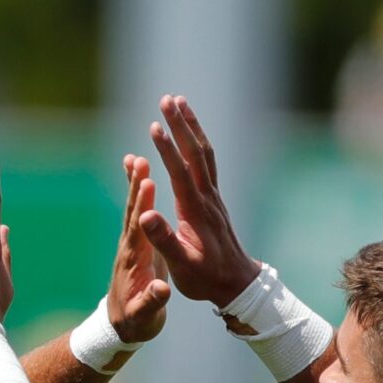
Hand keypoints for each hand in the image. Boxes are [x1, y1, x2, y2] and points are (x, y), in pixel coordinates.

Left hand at [106, 152, 173, 342]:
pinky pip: (136, 213)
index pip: (138, 231)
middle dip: (135, 187)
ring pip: (133, 210)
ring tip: (137, 158)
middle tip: (139, 160)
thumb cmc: (135, 322)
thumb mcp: (145, 316)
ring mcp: (131, 245)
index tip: (147, 184)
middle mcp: (129, 249)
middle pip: (132, 214)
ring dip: (134, 184)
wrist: (120, 326)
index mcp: (134, 263)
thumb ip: (151, 302)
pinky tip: (139, 175)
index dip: (143, 207)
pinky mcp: (136, 244)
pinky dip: (137, 194)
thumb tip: (160, 290)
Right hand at [135, 94, 259, 307]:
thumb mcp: (182, 265)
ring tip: (180, 103)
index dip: (166, 149)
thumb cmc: (205, 278)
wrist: (237, 283)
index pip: (180, 173)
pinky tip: (191, 135)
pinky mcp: (214, 200)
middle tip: (167, 99)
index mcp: (195, 211)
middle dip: (181, 125)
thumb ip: (164, 240)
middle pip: (195, 153)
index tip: (154, 126)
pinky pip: (207, 162)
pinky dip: (198, 142)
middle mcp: (207, 198)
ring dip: (191, 127)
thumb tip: (146, 216)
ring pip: (204, 153)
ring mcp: (213, 197)